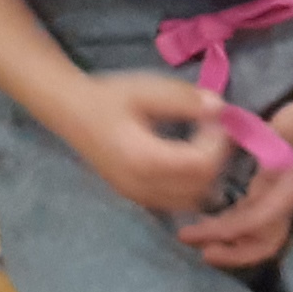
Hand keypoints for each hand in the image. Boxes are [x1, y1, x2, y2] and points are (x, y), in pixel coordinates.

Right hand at [66, 70, 236, 217]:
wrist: (72, 112)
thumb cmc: (109, 97)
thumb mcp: (148, 88)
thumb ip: (185, 99)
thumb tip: (220, 108)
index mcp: (144, 159)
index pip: (200, 165)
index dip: (218, 143)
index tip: (218, 117)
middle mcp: (142, 186)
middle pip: (200, 187)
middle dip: (217, 157)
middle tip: (214, 128)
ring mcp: (138, 196)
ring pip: (191, 201)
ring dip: (207, 175)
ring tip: (204, 143)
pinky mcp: (136, 198)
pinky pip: (175, 203)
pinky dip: (192, 186)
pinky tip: (189, 159)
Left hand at [175, 83, 292, 270]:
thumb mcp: (290, 125)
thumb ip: (263, 137)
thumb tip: (231, 142)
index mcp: (290, 190)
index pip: (258, 221)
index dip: (228, 231)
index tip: (197, 232)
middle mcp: (284, 201)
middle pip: (263, 243)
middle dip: (231, 253)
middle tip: (197, 246)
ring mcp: (277, 198)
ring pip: (254, 234)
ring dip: (226, 241)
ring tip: (194, 236)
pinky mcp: (269, 190)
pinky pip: (248, 218)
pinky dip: (227, 225)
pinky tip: (206, 219)